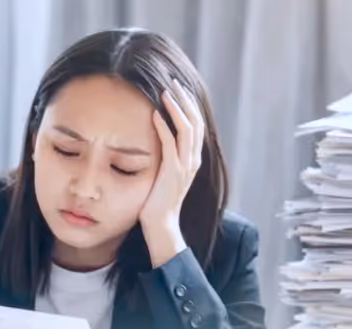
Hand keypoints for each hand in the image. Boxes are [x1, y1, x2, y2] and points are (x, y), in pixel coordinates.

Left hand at [140, 79, 203, 266]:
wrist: (160, 224)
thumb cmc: (157, 200)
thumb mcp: (164, 172)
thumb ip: (165, 155)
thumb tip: (155, 137)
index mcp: (192, 159)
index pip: (196, 125)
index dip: (189, 105)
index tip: (178, 88)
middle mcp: (193, 160)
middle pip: (196, 122)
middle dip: (185, 100)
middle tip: (173, 82)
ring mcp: (185, 166)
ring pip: (187, 129)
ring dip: (176, 108)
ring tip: (166, 92)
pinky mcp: (173, 173)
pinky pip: (171, 144)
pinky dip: (164, 127)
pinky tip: (155, 114)